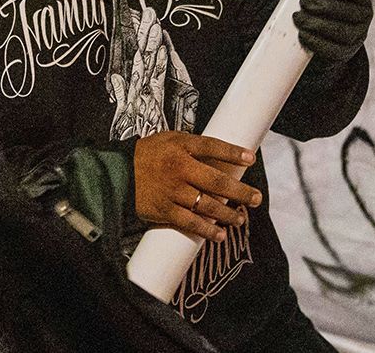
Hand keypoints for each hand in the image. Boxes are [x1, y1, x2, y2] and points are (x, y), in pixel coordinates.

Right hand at [133, 131, 261, 242]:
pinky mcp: (165, 211)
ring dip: (229, 214)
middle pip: (217, 182)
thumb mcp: (170, 140)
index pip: (211, 146)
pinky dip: (207, 231)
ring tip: (240, 218)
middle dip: (241, 192)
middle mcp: (179, 169)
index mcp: (180, 147)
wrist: (118, 174)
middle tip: (256, 198)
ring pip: (209, 206)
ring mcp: (173, 192)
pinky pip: (191, 223)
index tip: (251, 158)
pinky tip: (219, 234)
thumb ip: (194, 147)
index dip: (232, 152)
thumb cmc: (148, 156)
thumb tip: (223, 157)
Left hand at [293, 0, 371, 67]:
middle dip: (327, 7)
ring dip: (320, 25)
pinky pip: (335, 51)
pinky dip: (317, 44)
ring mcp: (356, 36)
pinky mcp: (344, 53)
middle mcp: (362, 16)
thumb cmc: (312, 2)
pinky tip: (303, 35)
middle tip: (304, 2)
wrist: (312, 31)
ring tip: (299, 18)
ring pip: (344, 33)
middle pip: (351, 12)